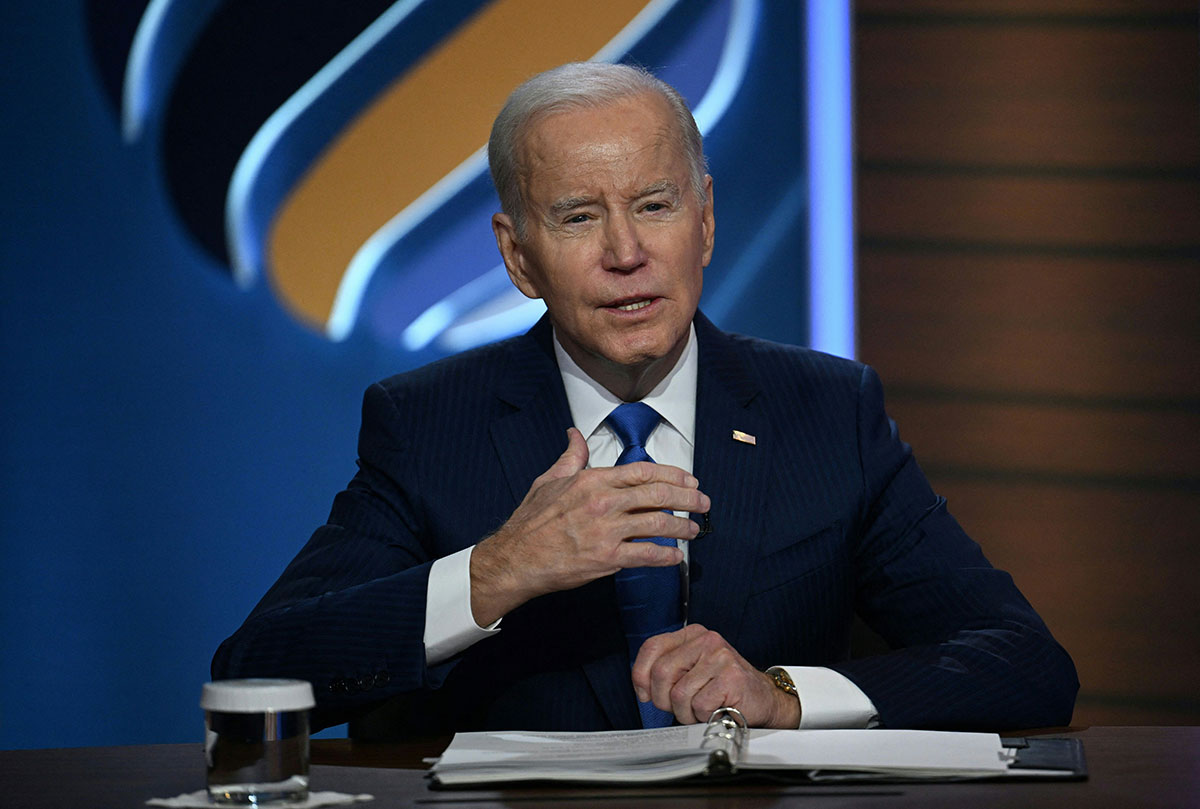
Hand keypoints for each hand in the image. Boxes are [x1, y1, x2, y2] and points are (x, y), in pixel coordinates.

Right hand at [469, 428, 709, 624]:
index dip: (672, 474)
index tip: (689, 479)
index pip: (643, 471)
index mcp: (593, 480)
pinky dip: (665, 556)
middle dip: (687, 498)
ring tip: (694, 530)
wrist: (516, 558)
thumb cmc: (531, 521)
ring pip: (657, 524)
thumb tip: (575, 435)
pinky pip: (646, 555)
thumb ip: (571, 458)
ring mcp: (607, 531)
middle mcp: (604, 502)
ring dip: (682, 527)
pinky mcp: (607, 558)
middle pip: (657, 494)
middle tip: (703, 502)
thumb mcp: (549, 480)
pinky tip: (675, 556)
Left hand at [631, 624, 801, 727]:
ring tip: (702, 709)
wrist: (763, 699)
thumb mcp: (692, 671)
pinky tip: (715, 710)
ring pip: (678, 694)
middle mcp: (706, 640)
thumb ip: (668, 671)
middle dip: (664, 700)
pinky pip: (698, 705)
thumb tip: (642, 688)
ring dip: (686, 713)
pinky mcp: (731, 677)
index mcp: (692, 635)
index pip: (652, 647)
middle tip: (680, 707)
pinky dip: (703, 716)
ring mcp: (720, 656)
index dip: (641, 675)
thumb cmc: (724, 689)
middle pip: (661, 672)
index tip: (645, 694)